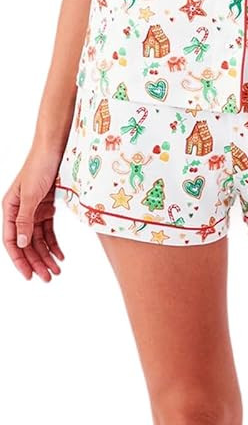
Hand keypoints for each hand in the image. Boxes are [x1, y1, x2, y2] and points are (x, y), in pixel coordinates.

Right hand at [2, 143, 64, 281]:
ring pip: (38, 239)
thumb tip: (21, 243)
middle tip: (48, 278)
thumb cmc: (40, 166)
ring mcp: (34, 209)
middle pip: (26, 243)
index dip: (19, 260)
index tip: (29, 276)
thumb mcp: (31, 195)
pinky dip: (54, 243)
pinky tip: (61, 255)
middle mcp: (19, 211)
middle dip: (36, 261)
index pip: (11, 241)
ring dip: (46, 255)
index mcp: (9, 208)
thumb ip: (25, 219)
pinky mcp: (47, 206)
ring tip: (57, 270)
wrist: (56, 146)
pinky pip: (48, 230)